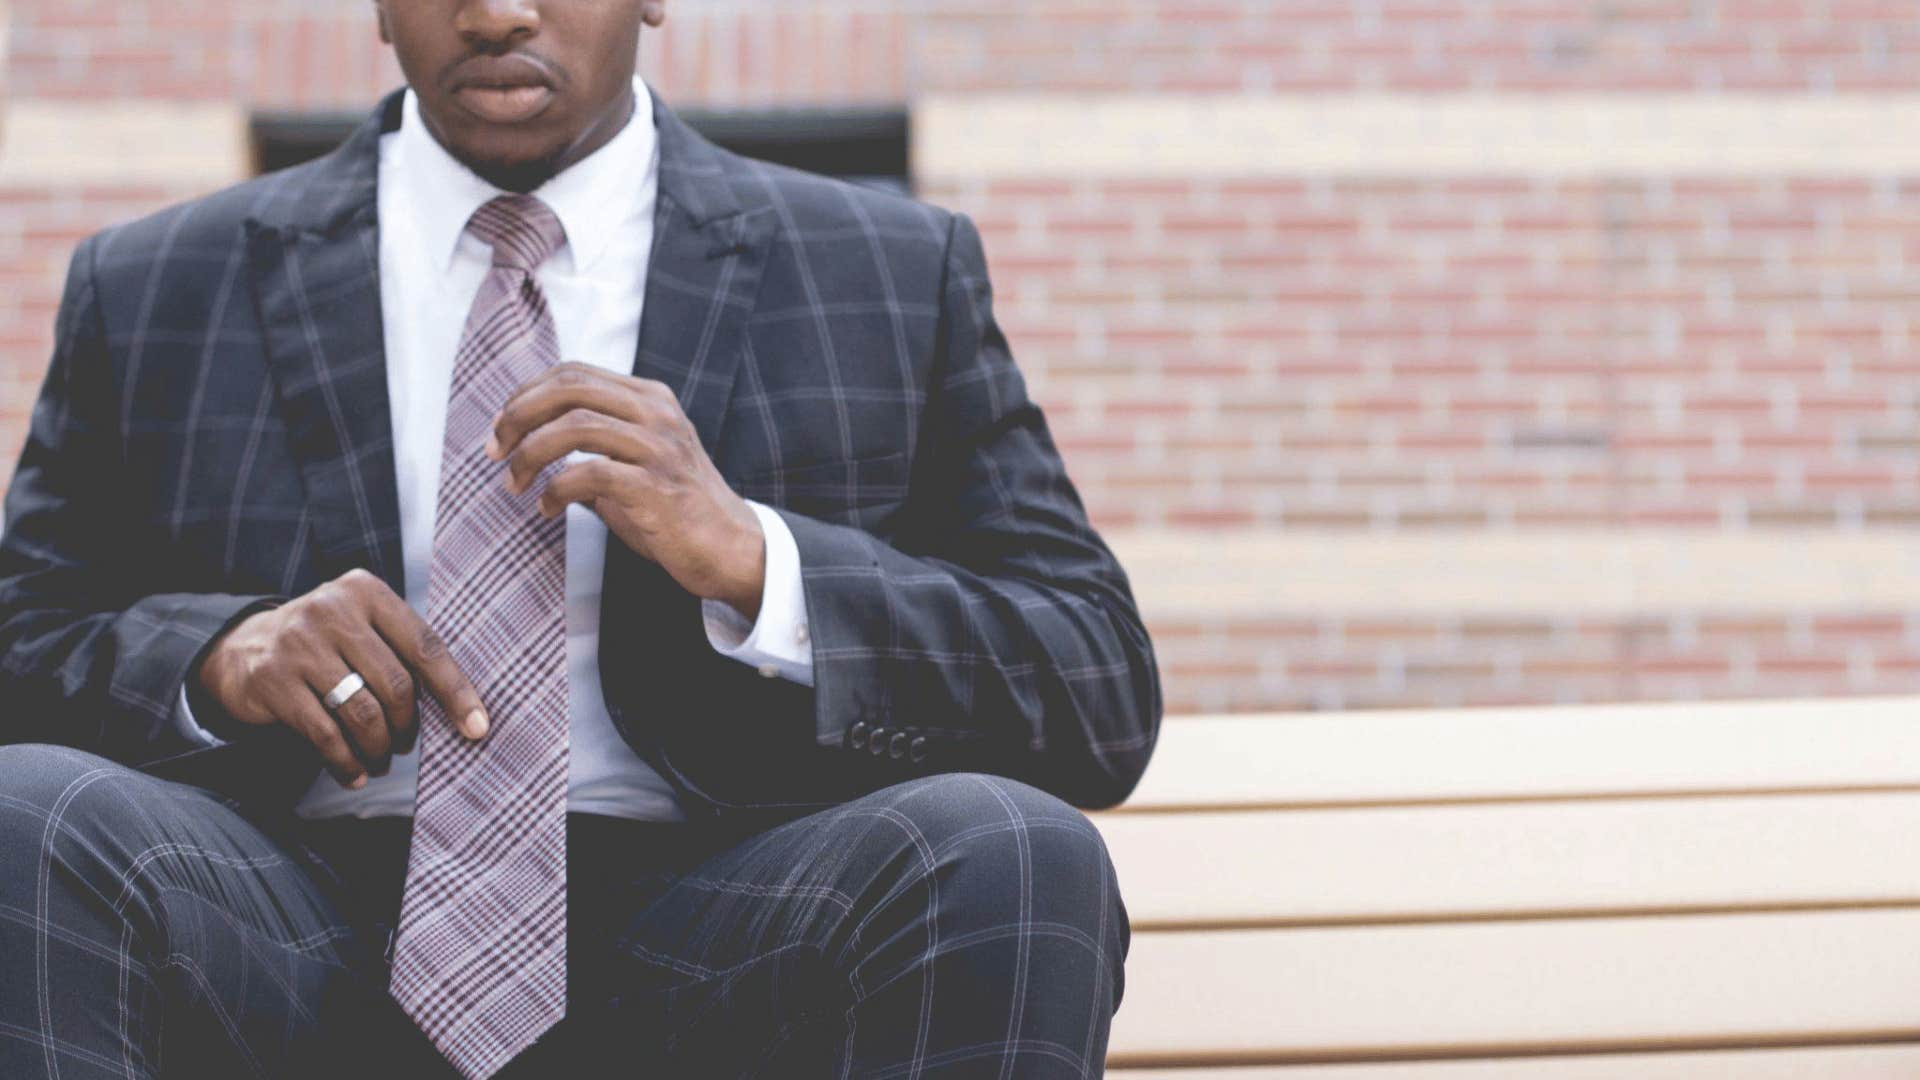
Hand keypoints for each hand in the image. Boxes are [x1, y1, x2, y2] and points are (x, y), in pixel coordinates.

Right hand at [194, 569, 488, 789]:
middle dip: (407, 727)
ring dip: (379, 748)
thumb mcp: (364, 628)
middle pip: (394, 685)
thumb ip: (403, 652)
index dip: (456, 692)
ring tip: (381, 761)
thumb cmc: (329, 644)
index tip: (477, 728)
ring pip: (361, 713)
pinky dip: (345, 762)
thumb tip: (463, 711)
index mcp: (366, 592)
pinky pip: (324, 734)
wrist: (244, 647)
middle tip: (405, 746)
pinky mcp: (273, 679)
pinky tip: (352, 774)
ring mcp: (299, 643)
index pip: (425, 647)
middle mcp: (332, 610)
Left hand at [486, 362, 766, 618]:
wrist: (731, 548)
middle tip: (495, 450)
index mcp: (650, 398)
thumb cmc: (675, 509)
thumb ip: (594, 442)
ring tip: (514, 484)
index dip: (527, 394)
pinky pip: (588, 474)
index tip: (502, 427)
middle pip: (570, 388)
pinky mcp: (657, 487)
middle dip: (519, 416)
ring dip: (530, 455)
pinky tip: (547, 509)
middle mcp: (657, 414)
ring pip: (574, 426)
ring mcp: (660, 448)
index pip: (574, 372)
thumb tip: (526, 439)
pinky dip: (556, 490)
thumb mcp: (635, 460)